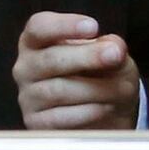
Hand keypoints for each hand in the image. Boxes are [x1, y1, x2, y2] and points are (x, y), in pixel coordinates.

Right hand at [13, 11, 137, 130]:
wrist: (104, 113)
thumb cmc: (100, 75)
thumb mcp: (111, 55)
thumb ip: (112, 47)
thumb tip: (114, 49)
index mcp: (36, 41)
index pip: (39, 27)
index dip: (64, 26)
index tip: (93, 27)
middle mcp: (26, 67)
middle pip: (50, 59)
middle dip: (87, 56)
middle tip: (115, 55)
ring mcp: (27, 97)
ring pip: (59, 90)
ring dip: (97, 89)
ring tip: (122, 89)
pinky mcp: (36, 123)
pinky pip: (61, 117)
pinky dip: (89, 112)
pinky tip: (106, 107)